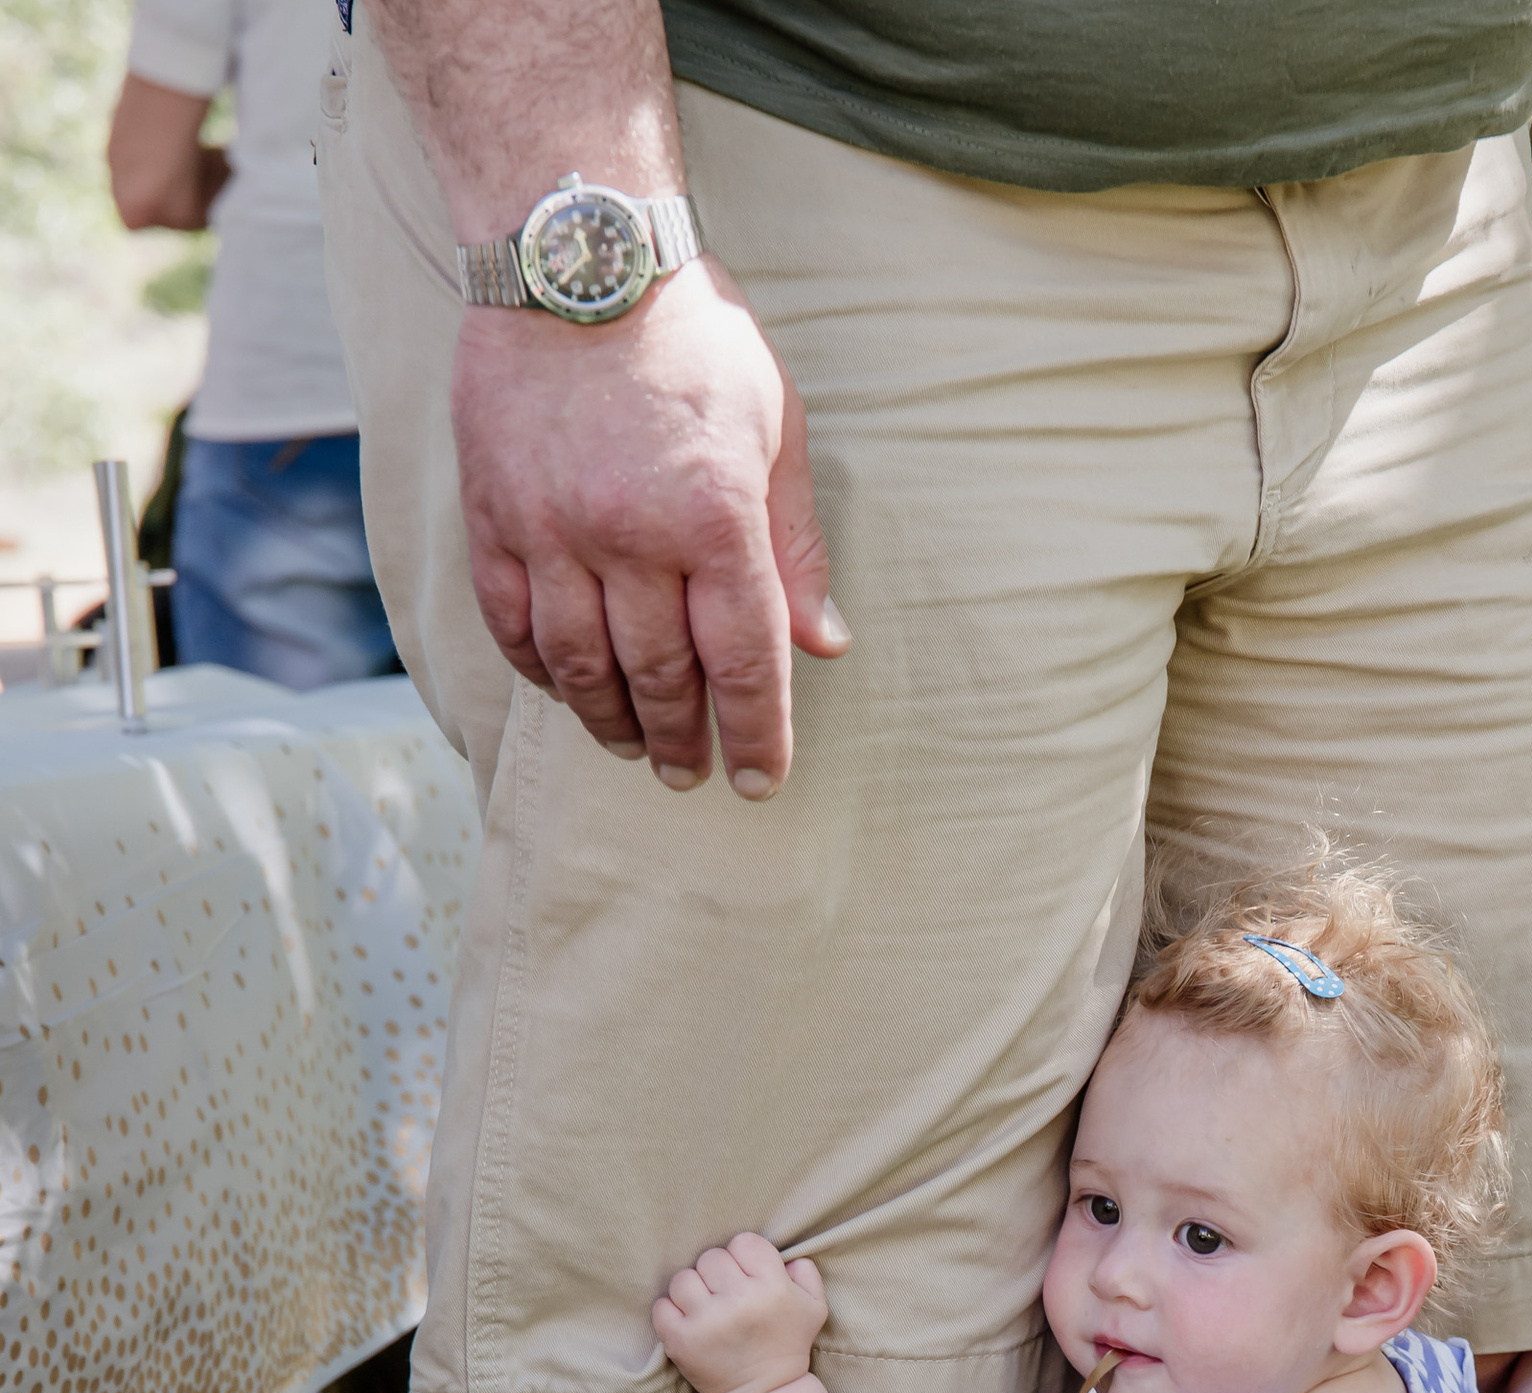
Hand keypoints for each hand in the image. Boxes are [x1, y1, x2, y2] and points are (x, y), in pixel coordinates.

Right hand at [451, 259, 850, 797]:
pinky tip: (566, 689)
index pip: (744, 661)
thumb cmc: (694, 341)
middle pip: (660, 677)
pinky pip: (511, 621)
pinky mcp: (492, 512)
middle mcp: (631, 536)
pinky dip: (540, 669)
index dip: (756, 735)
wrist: (577, 256)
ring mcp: (552, 528)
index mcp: (715, 519)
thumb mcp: (776, 430)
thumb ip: (796, 546)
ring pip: (581, 664)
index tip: (761, 781)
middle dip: (683, 739)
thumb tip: (822, 644)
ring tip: (635, 747)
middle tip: (693, 773)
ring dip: (612, 720)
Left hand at [652, 1233, 829, 1392]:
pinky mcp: (681, 1340)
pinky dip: (671, 1311)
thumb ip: (806, 1273)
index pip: (744, 1242)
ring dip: (693, 1290)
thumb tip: (788, 1257)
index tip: (747, 1276)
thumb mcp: (814, 1308)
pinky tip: (688, 1321)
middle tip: (726, 1295)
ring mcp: (708, 1321)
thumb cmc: (787, 1344)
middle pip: (711, 1257)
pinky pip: (661, 1306)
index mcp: (773, 1287)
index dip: (744, 1257)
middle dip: (718, 1273)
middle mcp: (740, 1300)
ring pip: (683, 1278)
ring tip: (706, 1307)